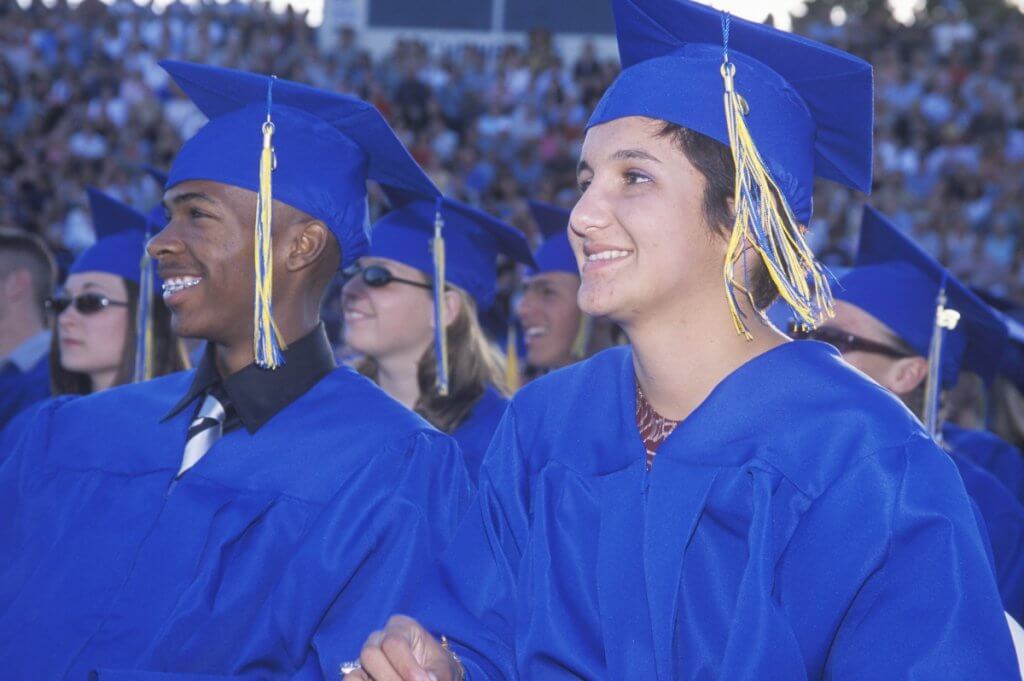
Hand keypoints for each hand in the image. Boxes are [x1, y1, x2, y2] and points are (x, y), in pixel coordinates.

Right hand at [343, 615, 461, 680]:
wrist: (432, 678)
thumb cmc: (438, 671)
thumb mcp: (443, 671)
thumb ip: (435, 676)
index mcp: (403, 627)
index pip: (394, 642)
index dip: (407, 667)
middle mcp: (380, 637)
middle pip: (370, 654)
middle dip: (390, 678)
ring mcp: (367, 657)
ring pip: (356, 671)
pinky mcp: (359, 675)